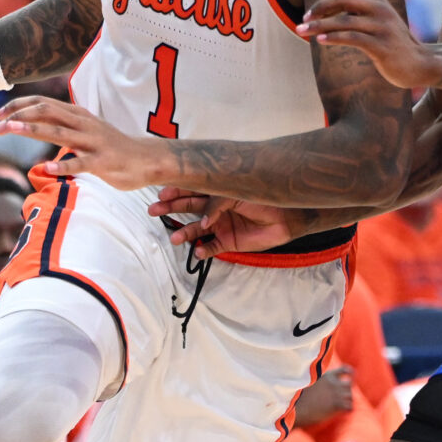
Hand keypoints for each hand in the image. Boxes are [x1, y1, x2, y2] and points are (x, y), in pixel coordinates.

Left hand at [0, 97, 168, 189]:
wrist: (146, 160)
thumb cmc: (111, 147)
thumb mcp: (85, 130)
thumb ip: (63, 126)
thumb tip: (35, 124)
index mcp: (78, 115)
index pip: (43, 103)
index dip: (19, 106)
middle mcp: (83, 124)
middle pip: (47, 112)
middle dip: (20, 116)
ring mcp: (93, 142)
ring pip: (59, 133)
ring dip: (34, 130)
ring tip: (12, 130)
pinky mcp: (102, 162)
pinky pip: (80, 163)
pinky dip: (62, 165)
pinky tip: (45, 168)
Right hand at [150, 189, 300, 258]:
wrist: (286, 217)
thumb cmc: (263, 199)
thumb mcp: (237, 194)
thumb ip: (217, 204)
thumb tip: (203, 222)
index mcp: (216, 192)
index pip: (192, 190)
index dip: (176, 191)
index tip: (161, 194)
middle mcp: (215, 209)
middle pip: (188, 208)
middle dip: (171, 210)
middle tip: (154, 211)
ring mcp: (221, 226)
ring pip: (196, 230)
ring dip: (185, 233)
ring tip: (175, 238)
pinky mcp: (229, 242)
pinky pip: (212, 247)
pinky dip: (204, 250)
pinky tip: (198, 251)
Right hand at [292, 366, 354, 427]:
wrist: (295, 408)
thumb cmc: (297, 398)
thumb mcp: (306, 384)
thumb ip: (315, 382)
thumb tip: (315, 385)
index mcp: (327, 376)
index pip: (345, 370)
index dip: (350, 374)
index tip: (350, 378)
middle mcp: (333, 383)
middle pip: (349, 384)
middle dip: (347, 391)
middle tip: (342, 398)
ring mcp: (336, 393)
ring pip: (350, 396)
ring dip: (347, 401)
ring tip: (340, 407)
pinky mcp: (337, 404)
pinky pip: (350, 407)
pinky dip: (348, 410)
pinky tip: (342, 413)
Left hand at [297, 0, 439, 88]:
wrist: (420, 65)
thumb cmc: (394, 47)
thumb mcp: (377, 26)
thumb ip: (358, 19)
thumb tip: (330, 19)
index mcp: (377, 3)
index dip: (324, 4)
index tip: (308, 15)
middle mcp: (380, 10)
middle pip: (343, 1)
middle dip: (319, 10)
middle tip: (301, 23)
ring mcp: (382, 28)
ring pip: (344, 22)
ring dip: (320, 26)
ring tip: (303, 32)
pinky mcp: (382, 46)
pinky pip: (353, 38)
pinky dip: (334, 38)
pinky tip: (320, 41)